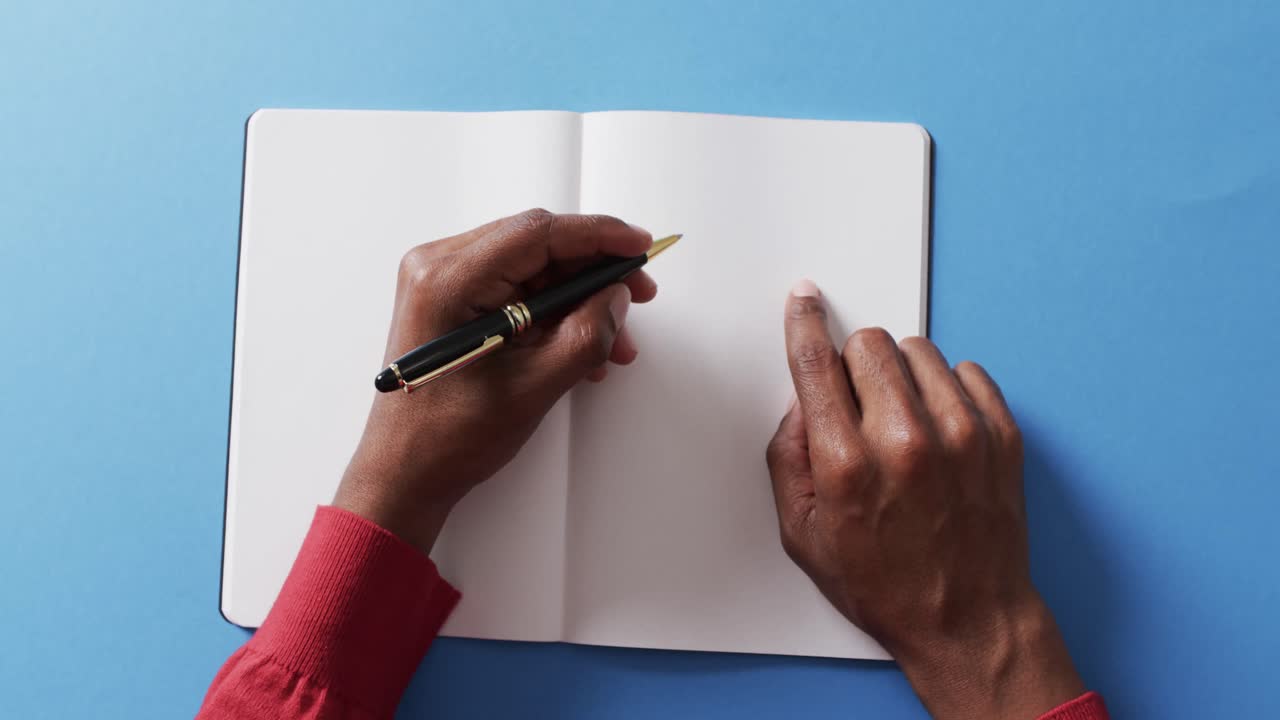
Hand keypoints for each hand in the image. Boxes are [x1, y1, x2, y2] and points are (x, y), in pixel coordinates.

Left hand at [334, 210, 657, 552]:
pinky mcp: (451, 302)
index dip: (598, 235)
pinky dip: (553, 312)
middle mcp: (438, 268)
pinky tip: (582, 344)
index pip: (538, 234)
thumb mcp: (532, 388)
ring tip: (613, 339)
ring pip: (531, 269)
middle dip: (593, 272)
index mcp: (448, 280)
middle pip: (536, 245)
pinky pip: (515, 290)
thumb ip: (584, 336)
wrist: (404, 472)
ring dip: (578, 298)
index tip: (640, 245)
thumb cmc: (446, 438)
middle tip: (636, 295)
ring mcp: (442, 283)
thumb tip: (617, 298)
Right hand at [766, 280, 1083, 719]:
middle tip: (858, 407)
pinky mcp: (1002, 436)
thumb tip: (802, 403)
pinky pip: (966, 371)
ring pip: (919, 351)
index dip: (805, 323)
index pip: (818, 364)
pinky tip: (938, 432)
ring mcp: (962, 435)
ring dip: (901, 375)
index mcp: (847, 465)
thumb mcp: (803, 535)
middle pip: (871, 344)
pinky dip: (946, 390)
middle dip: (854, 364)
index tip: (804, 300)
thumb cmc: (885, 585)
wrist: (969, 622)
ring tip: (902, 424)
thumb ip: (788, 459)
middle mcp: (906, 441)